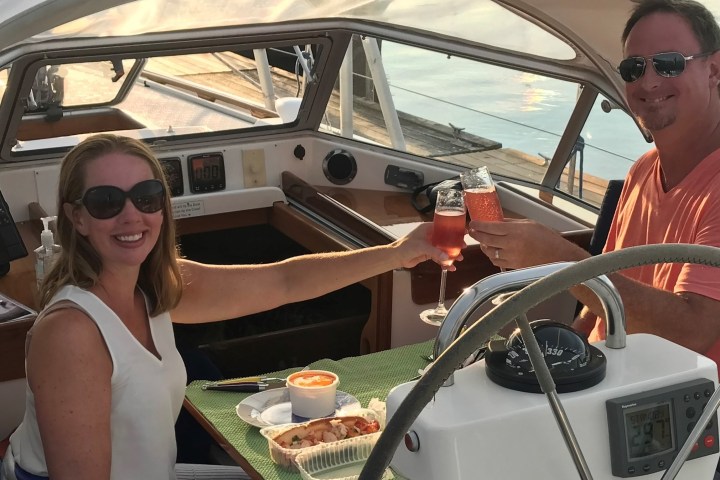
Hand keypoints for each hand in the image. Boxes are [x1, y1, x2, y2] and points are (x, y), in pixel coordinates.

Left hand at [392, 222, 464, 269]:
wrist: (396, 257)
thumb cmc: (406, 246)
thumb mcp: (422, 247)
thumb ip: (435, 252)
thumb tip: (447, 258)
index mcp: (428, 228)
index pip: (444, 227)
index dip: (454, 230)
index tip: (464, 233)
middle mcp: (430, 235)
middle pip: (446, 239)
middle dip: (454, 244)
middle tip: (463, 247)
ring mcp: (429, 245)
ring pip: (443, 249)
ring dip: (451, 254)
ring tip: (460, 259)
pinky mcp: (428, 254)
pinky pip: (439, 257)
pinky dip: (444, 262)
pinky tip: (450, 267)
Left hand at [468, 218, 587, 269]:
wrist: (559, 257)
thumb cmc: (547, 238)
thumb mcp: (530, 224)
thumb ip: (511, 223)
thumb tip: (496, 221)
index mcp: (516, 231)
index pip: (490, 228)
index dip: (479, 226)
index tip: (472, 223)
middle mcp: (511, 245)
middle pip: (486, 240)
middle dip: (476, 235)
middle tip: (472, 231)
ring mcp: (511, 257)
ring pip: (490, 252)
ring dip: (484, 246)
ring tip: (482, 241)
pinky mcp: (513, 266)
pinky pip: (497, 262)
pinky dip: (492, 256)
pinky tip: (492, 251)